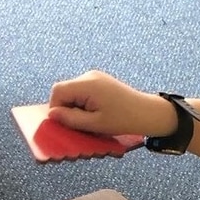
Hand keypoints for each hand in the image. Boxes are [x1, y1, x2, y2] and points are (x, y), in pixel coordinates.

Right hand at [48, 70, 176, 136]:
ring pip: (73, 92)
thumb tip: (51, 114)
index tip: (66, 123)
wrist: (148, 112)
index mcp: (88, 84)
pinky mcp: (101, 81)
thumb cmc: (123, 119)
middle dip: (67, 108)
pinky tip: (97, 113)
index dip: (56, 108)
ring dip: (76, 107)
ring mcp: (96, 77)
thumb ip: (70, 119)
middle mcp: (90, 76)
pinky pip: (83, 91)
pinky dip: (84, 103)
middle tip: (81, 123)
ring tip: (91, 119)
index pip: (58, 91)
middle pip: (65, 91)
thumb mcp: (94, 124)